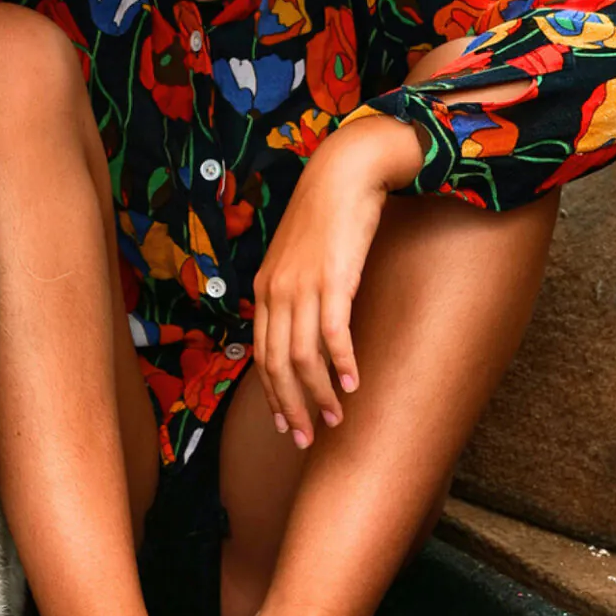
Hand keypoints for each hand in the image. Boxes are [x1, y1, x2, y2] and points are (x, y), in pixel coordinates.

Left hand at [250, 114, 421, 447]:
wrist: (342, 176)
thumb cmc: (326, 219)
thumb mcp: (299, 259)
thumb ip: (294, 294)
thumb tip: (305, 331)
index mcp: (265, 291)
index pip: (261, 356)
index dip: (272, 396)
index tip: (286, 426)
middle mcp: (276, 292)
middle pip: (275, 365)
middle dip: (290, 407)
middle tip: (306, 439)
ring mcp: (301, 286)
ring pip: (302, 357)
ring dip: (319, 394)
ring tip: (334, 420)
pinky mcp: (331, 279)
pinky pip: (333, 332)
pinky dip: (341, 363)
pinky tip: (354, 383)